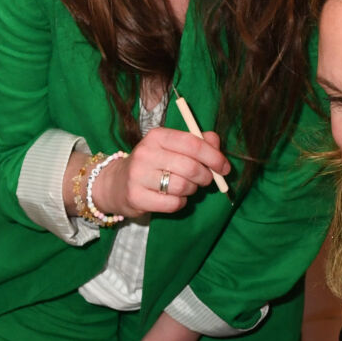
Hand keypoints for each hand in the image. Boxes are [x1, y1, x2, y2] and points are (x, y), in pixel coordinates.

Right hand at [94, 125, 229, 218]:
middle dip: (205, 176)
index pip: (192, 143)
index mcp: (157, 136)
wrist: (117, 184)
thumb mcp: (172, 147)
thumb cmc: (152, 164)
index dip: (214, 156)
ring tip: (186, 188)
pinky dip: (180, 203)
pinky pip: (173, 204)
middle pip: (190, 166)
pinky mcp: (136, 197)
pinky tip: (173, 198)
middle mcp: (145, 153)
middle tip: (206, 180)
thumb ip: (197, 142)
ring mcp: (138, 175)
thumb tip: (215, 143)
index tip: (224, 167)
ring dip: (192, 190)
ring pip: (182, 186)